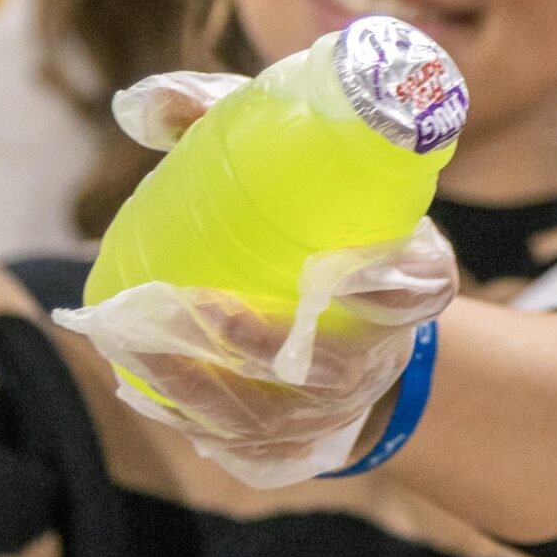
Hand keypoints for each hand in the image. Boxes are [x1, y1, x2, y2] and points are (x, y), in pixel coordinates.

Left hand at [62, 67, 458, 487]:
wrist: (347, 327)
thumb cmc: (314, 228)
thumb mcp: (298, 166)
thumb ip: (227, 119)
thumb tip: (141, 105)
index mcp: (408, 280)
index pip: (422, 288)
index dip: (391, 288)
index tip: (341, 273)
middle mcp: (381, 354)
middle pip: (333, 371)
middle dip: (260, 347)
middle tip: (192, 306)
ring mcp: (340, 410)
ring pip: (276, 418)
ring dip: (203, 389)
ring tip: (134, 343)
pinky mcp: (299, 447)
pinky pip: (249, 451)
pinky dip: (195, 422)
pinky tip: (142, 386)